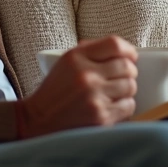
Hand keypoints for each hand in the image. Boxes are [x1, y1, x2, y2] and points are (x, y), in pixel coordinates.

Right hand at [18, 36, 138, 137]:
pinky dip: (124, 106)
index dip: (128, 50)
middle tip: (122, 77)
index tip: (131, 57)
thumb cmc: (54, 92)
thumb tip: (124, 52)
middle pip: (127, 67)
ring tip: (115, 93)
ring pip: (130, 86)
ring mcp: (94, 97)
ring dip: (126, 90)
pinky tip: (112, 106)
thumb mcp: (65, 62)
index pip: (115, 44)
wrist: (36, 121)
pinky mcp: (100, 117)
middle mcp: (86, 76)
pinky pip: (128, 106)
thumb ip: (91, 52)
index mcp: (76, 57)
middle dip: (129, 72)